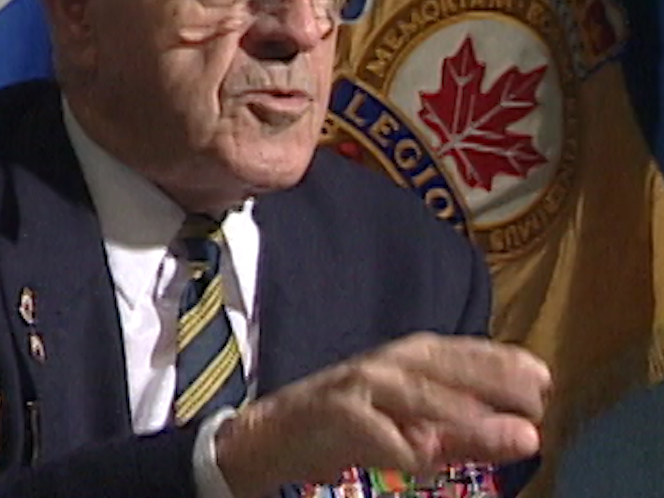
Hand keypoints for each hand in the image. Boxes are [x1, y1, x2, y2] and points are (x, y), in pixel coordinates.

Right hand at [213, 332, 549, 497]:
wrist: (268, 437)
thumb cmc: (346, 429)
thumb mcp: (412, 430)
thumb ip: (465, 434)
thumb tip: (526, 436)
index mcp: (400, 361)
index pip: (457, 353)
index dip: (500, 361)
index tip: (543, 375)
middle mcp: (380, 365)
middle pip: (440, 364)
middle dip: (489, 376)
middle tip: (536, 396)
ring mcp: (355, 387)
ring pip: (412, 394)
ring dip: (458, 410)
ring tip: (498, 426)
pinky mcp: (335, 415)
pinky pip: (376, 432)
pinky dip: (402, 444)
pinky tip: (428, 458)